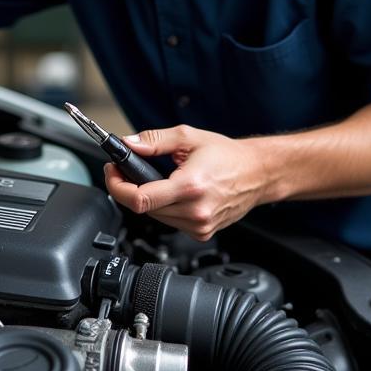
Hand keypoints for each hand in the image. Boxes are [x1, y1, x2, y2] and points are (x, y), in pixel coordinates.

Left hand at [103, 124, 270, 240]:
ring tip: (154, 180)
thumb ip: (153, 141)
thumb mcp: (188, 138)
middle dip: (129, 188)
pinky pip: (171, 222)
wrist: (258, 173)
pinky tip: (174, 194)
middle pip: (143, 208)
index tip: (112, 173)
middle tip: (126, 171)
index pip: (139, 199)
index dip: (117, 186)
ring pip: (155, 217)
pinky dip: (165, 208)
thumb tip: (128, 144)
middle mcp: (195, 211)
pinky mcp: (202, 232)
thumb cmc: (228, 156)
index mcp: (190, 186)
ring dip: (148, 199)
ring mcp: (199, 226)